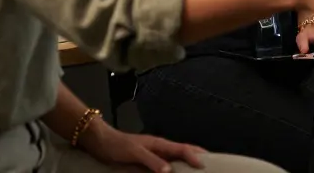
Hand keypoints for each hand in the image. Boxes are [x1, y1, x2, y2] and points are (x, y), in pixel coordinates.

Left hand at [80, 119, 204, 172]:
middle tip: (212, 165)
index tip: (204, 166)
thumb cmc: (118, 145)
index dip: (194, 156)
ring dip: (187, 164)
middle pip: (184, 152)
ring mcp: (155, 156)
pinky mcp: (148, 164)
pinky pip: (165, 167)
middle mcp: (160, 149)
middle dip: (198, 156)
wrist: (101, 143)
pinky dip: (174, 170)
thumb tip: (169, 171)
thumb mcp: (134, 153)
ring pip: (176, 160)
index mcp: (160, 144)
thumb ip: (151, 160)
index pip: (182, 149)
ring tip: (198, 171)